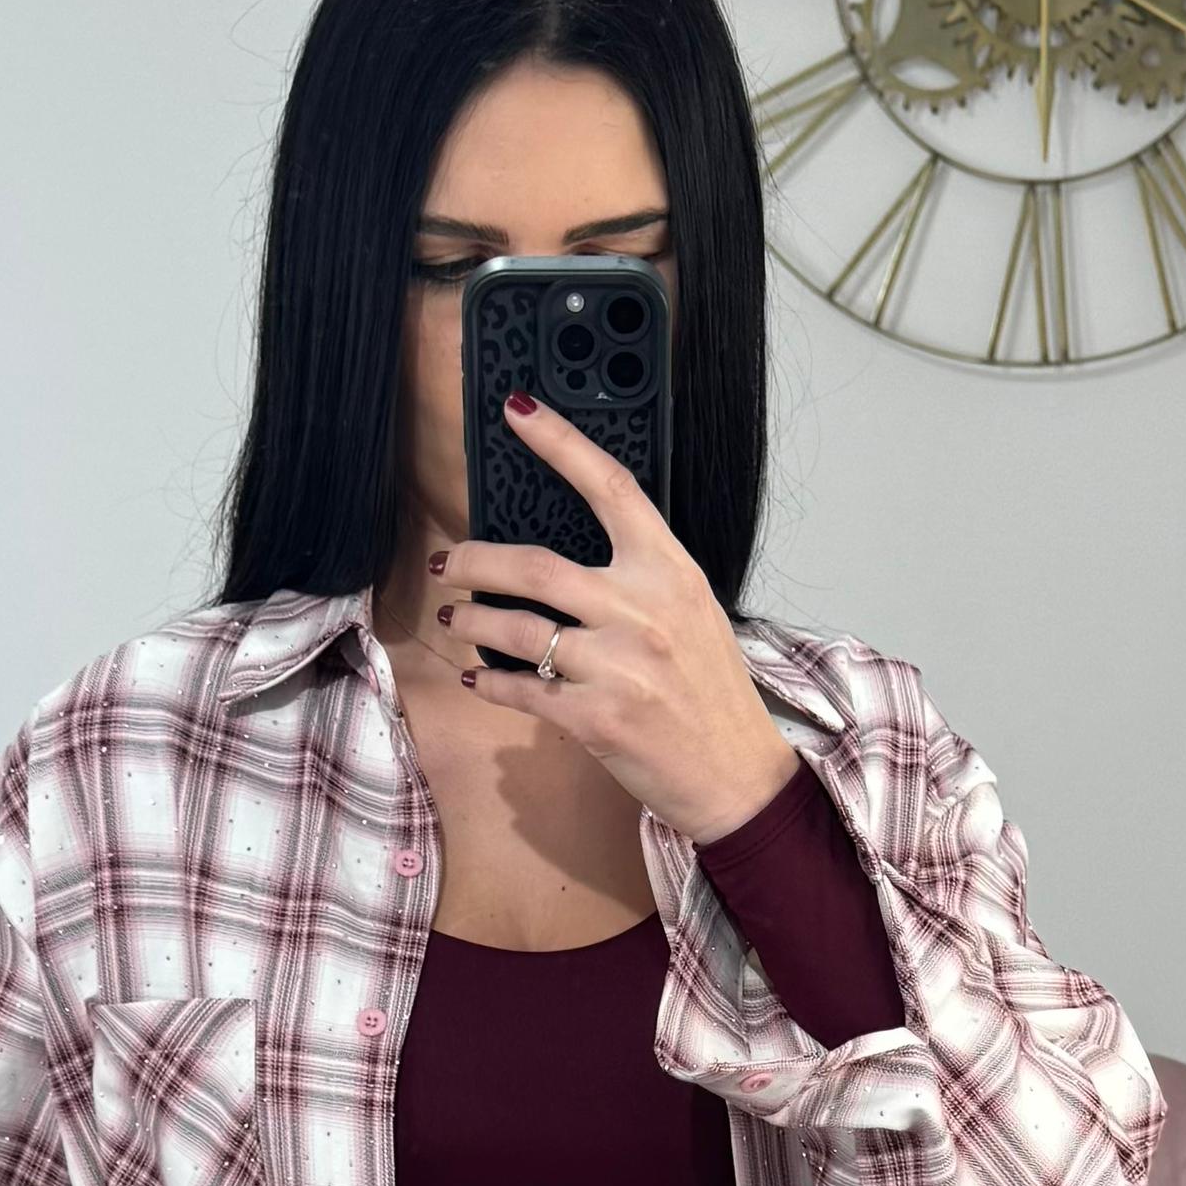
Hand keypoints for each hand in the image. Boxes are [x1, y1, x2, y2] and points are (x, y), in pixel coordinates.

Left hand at [428, 399, 800, 840]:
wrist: (735, 775)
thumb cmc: (711, 693)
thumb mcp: (692, 615)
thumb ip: (641, 581)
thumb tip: (570, 561)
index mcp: (671, 572)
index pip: (610, 488)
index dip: (560, 443)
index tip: (519, 411)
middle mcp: (643, 611)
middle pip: (534, 566)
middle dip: (477, 560)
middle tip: (450, 560)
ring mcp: (618, 666)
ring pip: (516, 629)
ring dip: (474, 619)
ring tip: (456, 615)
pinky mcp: (595, 718)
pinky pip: (522, 688)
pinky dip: (492, 682)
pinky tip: (479, 676)